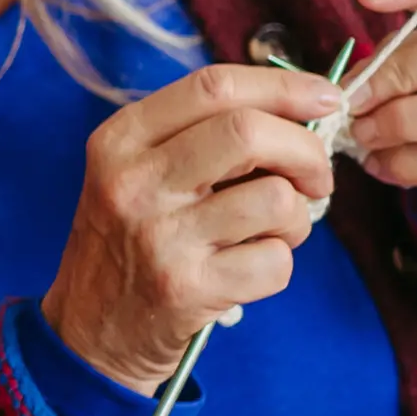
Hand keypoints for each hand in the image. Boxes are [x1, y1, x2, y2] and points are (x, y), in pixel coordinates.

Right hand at [42, 63, 347, 392]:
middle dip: (306, 151)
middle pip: (248, 132)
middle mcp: (134, 182)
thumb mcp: (136, 172)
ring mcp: (160, 237)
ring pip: (275, 199)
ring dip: (297, 217)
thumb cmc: (129, 240)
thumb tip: (303, 110)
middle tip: (315, 176)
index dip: (284, 87)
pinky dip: (279, 264)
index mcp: (120, 141)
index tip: (326, 99)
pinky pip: (276, 261)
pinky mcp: (187, 288)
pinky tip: (249, 268)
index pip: (213, 86)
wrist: (89, 330)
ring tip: (272, 230)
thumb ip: (200, 135)